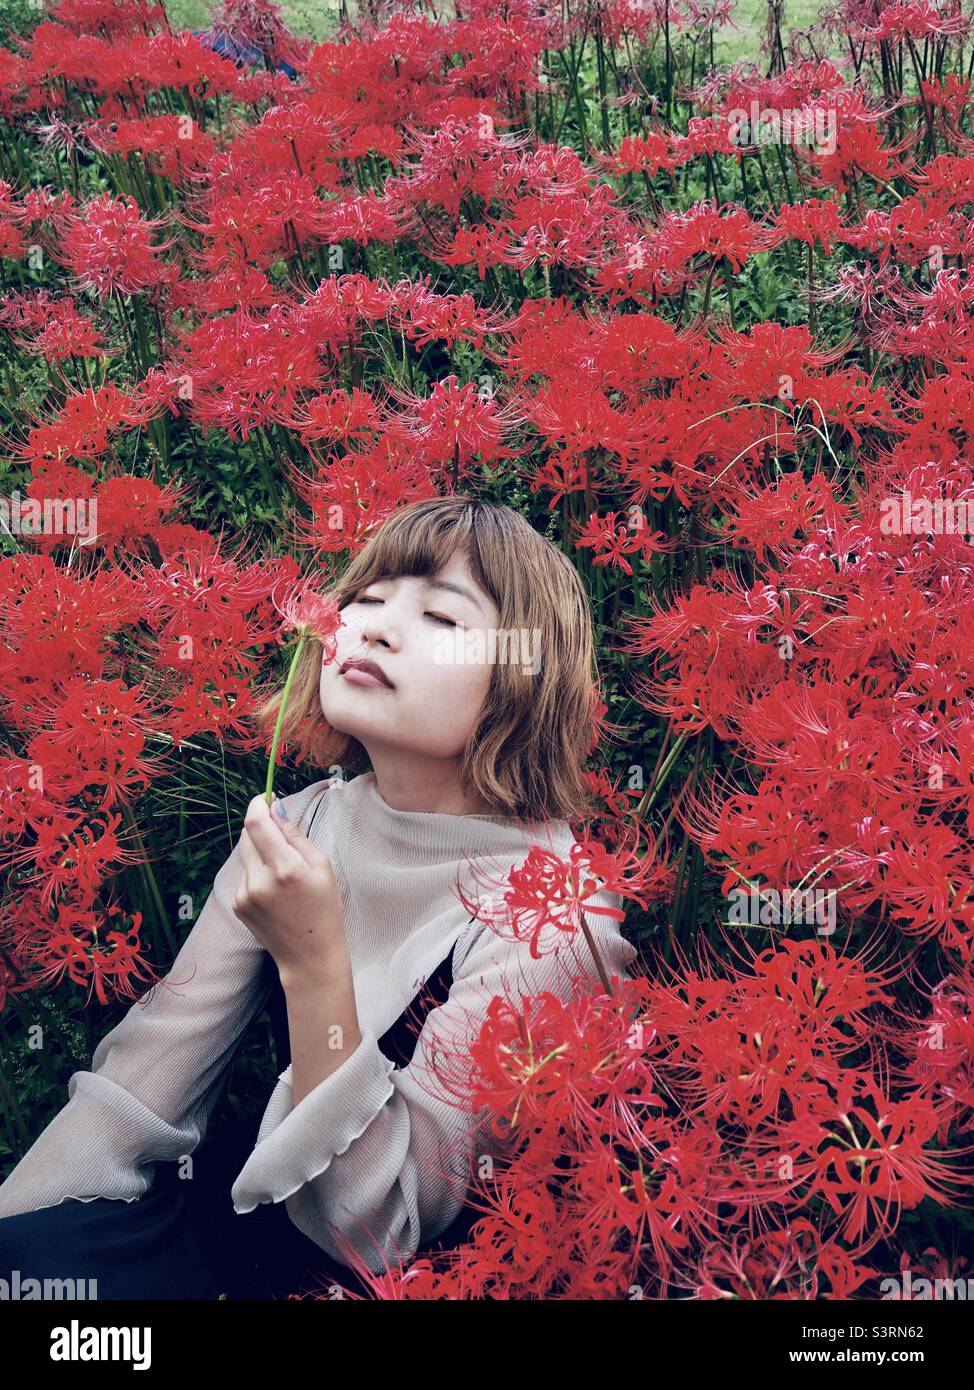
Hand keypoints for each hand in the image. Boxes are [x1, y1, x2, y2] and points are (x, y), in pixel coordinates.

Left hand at [233, 794, 346, 982]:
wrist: (309, 956)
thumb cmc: (324, 909)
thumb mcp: (321, 867)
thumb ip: (295, 835)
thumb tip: (276, 808)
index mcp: (285, 869)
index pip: (257, 824)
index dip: (257, 805)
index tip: (264, 798)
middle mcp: (259, 881)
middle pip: (247, 836)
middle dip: (261, 827)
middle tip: (281, 833)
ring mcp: (244, 895)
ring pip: (246, 856)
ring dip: (260, 852)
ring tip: (284, 872)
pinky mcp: (238, 905)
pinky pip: (245, 875)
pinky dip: (257, 873)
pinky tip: (275, 890)